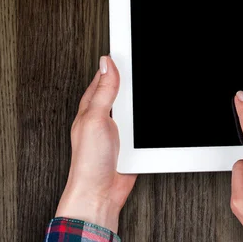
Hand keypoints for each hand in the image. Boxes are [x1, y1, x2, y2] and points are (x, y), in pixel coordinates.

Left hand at [55, 56, 136, 232]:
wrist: (100, 193)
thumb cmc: (88, 162)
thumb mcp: (94, 119)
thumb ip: (103, 92)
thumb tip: (107, 64)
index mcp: (90, 106)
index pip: (104, 76)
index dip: (116, 63)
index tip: (130, 48)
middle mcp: (104, 116)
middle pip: (123, 90)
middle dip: (134, 80)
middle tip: (147, 65)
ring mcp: (119, 130)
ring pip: (136, 108)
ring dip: (143, 103)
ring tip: (152, 89)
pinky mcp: (131, 143)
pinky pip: (144, 127)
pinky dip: (150, 123)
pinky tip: (154, 119)